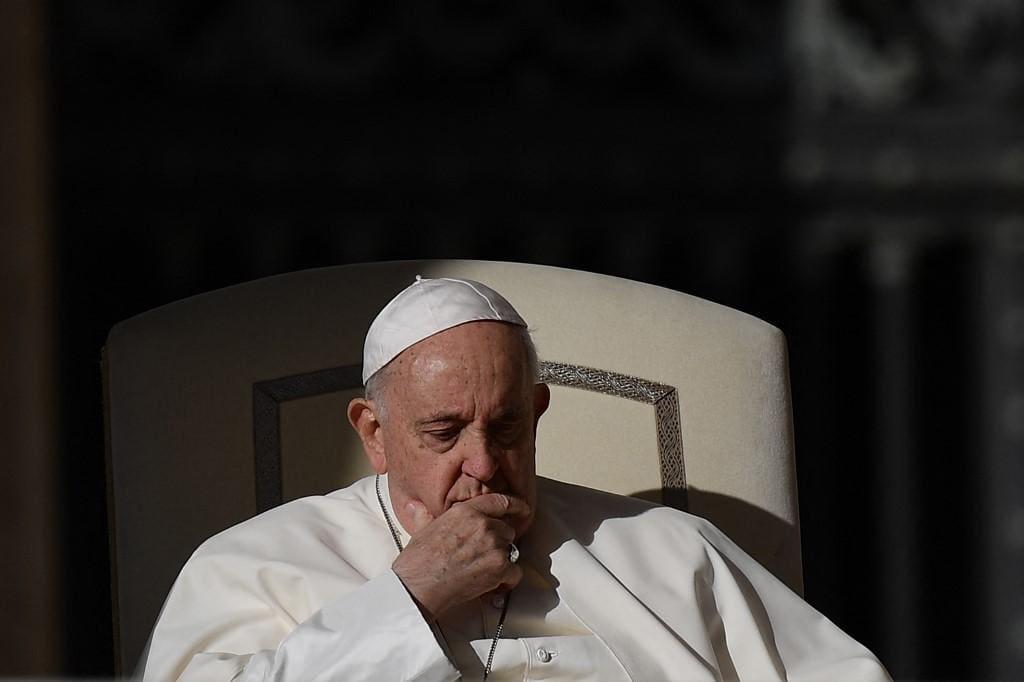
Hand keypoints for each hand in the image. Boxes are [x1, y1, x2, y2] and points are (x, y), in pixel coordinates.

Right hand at [392, 493, 527, 618]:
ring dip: (501, 561)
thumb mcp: (421, 530)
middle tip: (482, 555)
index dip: (515, 504)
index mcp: (466, 511)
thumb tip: (415, 507)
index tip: (523, 508)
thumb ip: (425, 516)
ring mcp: (493, 545)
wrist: (418, 585)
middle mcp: (483, 525)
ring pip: (511, 550)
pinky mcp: (499, 567)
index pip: (499, 501)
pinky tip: (493, 584)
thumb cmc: (418, 561)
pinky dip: (508, 580)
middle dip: (499, 542)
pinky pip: (516, 572)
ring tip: (481, 571)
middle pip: (507, 530)